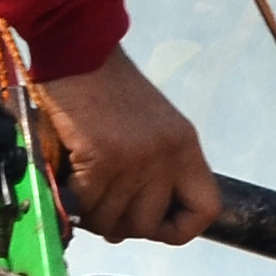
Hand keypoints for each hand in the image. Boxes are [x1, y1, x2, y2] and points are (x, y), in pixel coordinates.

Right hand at [35, 48, 218, 244]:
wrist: (78, 47)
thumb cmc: (105, 85)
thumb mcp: (147, 127)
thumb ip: (148, 173)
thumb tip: (121, 228)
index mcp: (186, 146)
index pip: (206, 210)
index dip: (178, 228)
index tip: (151, 221)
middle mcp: (169, 155)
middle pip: (150, 224)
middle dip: (122, 223)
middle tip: (101, 204)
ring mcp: (138, 158)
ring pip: (114, 220)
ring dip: (92, 212)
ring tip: (81, 188)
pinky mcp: (103, 157)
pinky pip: (88, 204)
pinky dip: (74, 198)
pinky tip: (70, 176)